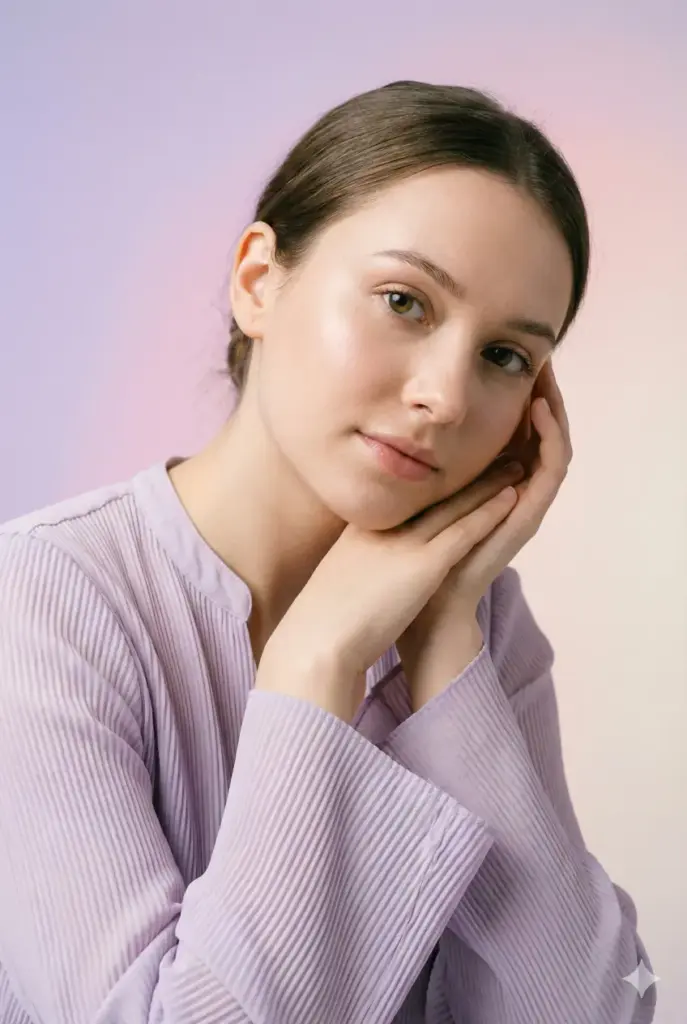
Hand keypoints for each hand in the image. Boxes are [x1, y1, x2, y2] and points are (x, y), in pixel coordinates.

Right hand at [256, 461, 525, 722]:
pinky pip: (465, 531)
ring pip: (454, 506)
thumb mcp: (333, 585)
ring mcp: (403, 543)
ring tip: (513, 465)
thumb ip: (351, 573)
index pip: (403, 501)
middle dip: (463, 475)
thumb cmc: (320, 626)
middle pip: (431, 495)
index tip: (451, 472)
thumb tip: (358, 579)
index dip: (431, 484)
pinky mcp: (423, 565)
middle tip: (490, 454)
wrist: (316, 644)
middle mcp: (383, 528)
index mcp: (359, 532)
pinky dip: (489, 511)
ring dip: (487, 485)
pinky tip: (512, 497)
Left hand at [397, 360, 571, 708]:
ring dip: (555, 408)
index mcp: (484, 488)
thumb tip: (389, 432)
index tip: (508, 357)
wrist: (414, 607)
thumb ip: (409, 471)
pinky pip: (552, 471)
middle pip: (537, 433)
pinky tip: (542, 409)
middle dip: (541, 393)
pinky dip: (552, 438)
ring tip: (547, 373)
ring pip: (553, 446)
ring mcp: (521, 507)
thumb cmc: (403, 559)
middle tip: (540, 356)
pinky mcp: (526, 519)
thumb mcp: (408, 501)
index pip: (511, 431)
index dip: (516, 395)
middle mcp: (508, 494)